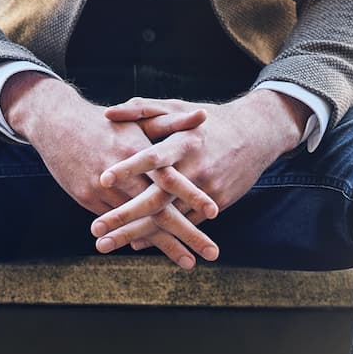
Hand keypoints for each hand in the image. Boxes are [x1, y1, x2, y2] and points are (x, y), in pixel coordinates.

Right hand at [3, 73, 219, 268]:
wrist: (57, 123)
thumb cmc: (105, 121)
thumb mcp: (139, 116)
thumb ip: (173, 121)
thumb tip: (204, 116)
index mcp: (139, 150)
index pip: (170, 178)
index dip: (191, 195)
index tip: (214, 212)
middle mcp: (123, 174)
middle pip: (159, 209)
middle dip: (187, 233)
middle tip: (212, 253)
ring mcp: (103, 190)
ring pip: (139, 223)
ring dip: (165, 245)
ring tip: (189, 262)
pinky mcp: (88, 199)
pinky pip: (118, 224)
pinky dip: (137, 237)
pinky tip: (156, 250)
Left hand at [92, 90, 307, 252]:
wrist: (257, 135)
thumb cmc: (208, 121)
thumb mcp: (178, 109)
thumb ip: (142, 110)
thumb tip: (107, 112)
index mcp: (184, 142)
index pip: (152, 157)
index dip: (128, 168)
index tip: (102, 179)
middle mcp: (195, 169)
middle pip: (156, 198)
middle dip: (124, 216)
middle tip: (95, 230)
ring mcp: (207, 190)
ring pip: (169, 218)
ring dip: (137, 234)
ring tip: (107, 245)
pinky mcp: (217, 204)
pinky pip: (185, 224)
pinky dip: (162, 235)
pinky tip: (138, 243)